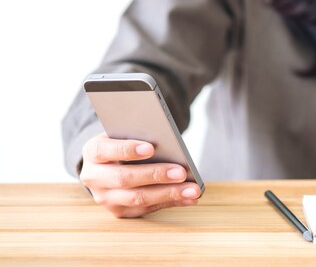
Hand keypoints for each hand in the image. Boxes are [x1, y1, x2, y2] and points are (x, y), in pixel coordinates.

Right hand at [79, 133, 200, 217]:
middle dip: (156, 175)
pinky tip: (189, 197)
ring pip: (138, 198)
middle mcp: (94, 178)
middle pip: (125, 179)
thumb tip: (168, 142)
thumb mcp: (123, 133)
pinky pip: (147, 209)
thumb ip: (138, 135)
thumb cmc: (122, 143)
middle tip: (181, 172)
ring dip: (169, 194)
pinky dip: (171, 202)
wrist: (105, 164)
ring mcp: (105, 198)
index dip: (127, 150)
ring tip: (193, 189)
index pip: (106, 150)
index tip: (151, 148)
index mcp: (93, 152)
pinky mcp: (119, 211)